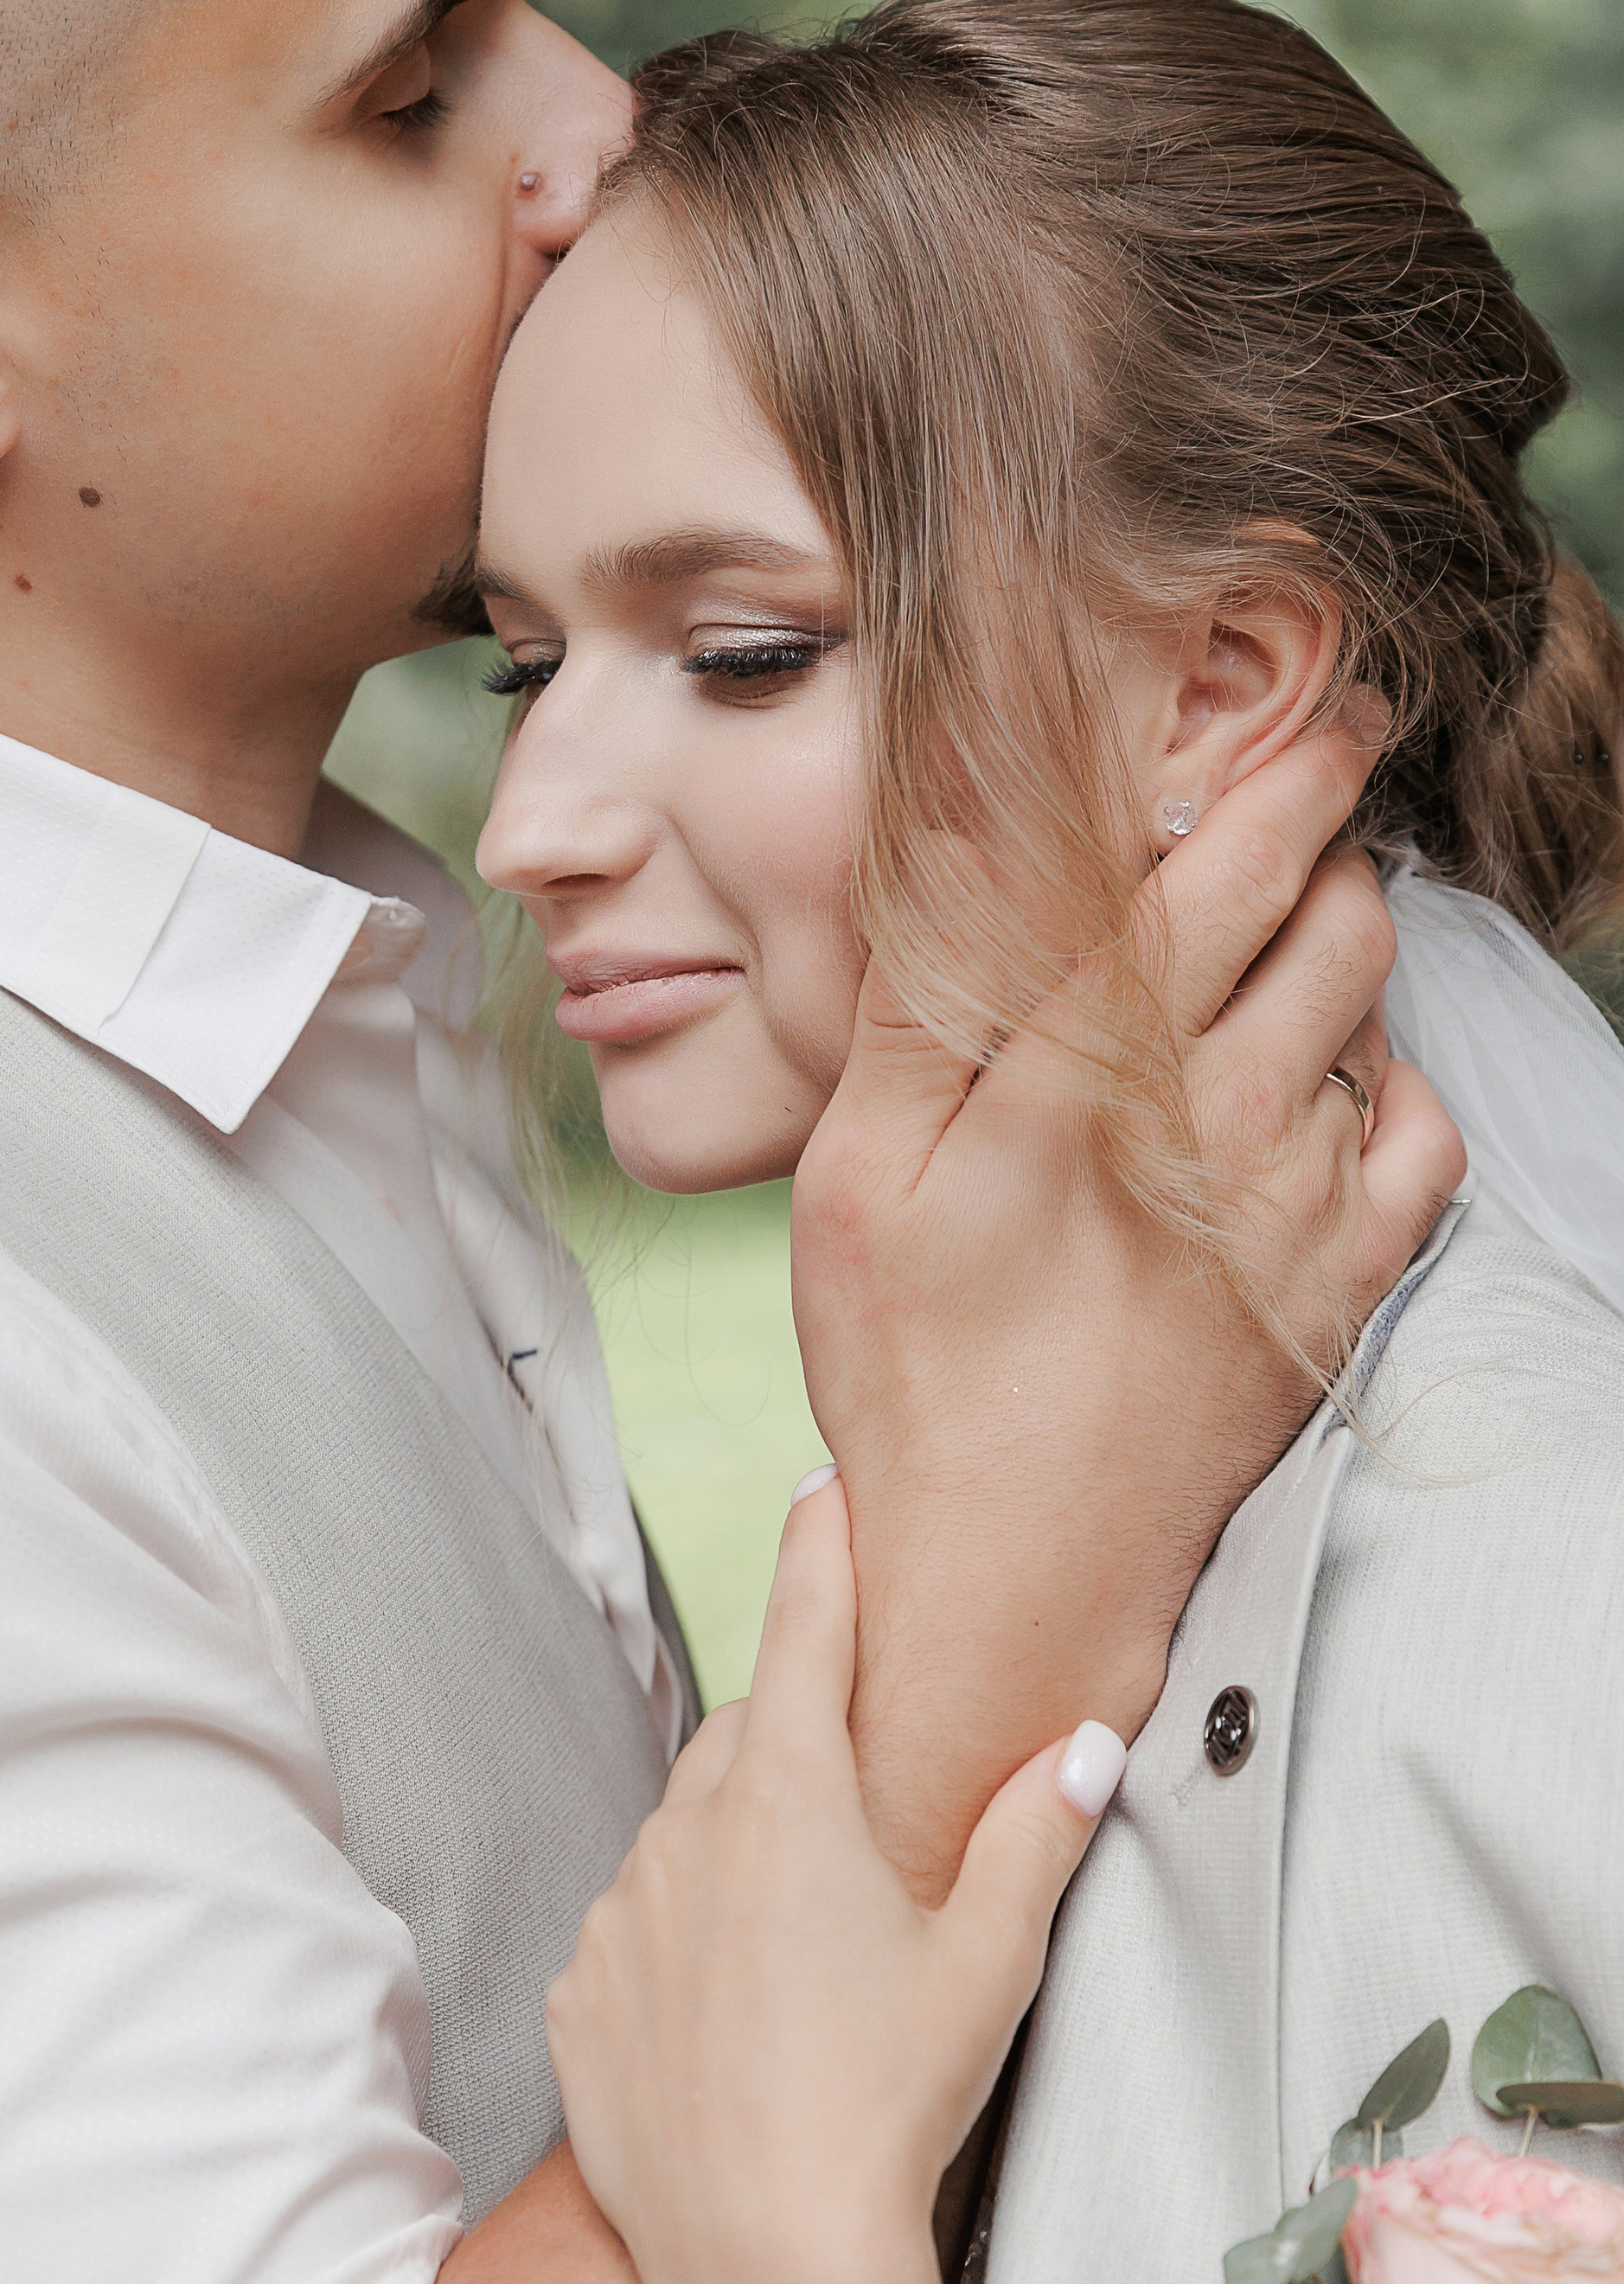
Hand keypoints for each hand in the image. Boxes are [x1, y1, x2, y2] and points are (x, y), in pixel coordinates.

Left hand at [548, 1473, 1115, 2283]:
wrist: (764, 2262)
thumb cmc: (889, 2105)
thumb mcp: (984, 1965)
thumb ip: (1036, 1839)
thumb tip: (1088, 1745)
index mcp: (788, 1800)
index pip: (807, 1632)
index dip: (820, 1553)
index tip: (820, 1488)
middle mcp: (685, 1835)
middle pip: (745, 1741)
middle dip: (795, 1745)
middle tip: (856, 1805)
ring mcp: (620, 1916)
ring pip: (681, 1838)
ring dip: (732, 1853)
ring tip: (801, 1945)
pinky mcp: (578, 1999)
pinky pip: (630, 1934)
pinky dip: (674, 1945)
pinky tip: (732, 2015)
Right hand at [791, 712, 1465, 1896]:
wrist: (1017, 1571)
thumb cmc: (916, 1372)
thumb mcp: (864, 1175)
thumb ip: (924, 999)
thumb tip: (955, 845)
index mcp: (1086, 1084)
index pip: (1220, 876)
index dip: (1286, 775)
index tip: (1320, 712)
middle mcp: (1216, 1128)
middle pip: (1325, 922)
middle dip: (1325, 841)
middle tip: (1291, 810)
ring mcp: (1298, 1210)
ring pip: (1372, 1013)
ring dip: (1340, 955)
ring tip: (1271, 957)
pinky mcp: (1345, 1285)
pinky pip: (1420, 1132)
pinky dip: (1387, 1083)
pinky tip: (1315, 1090)